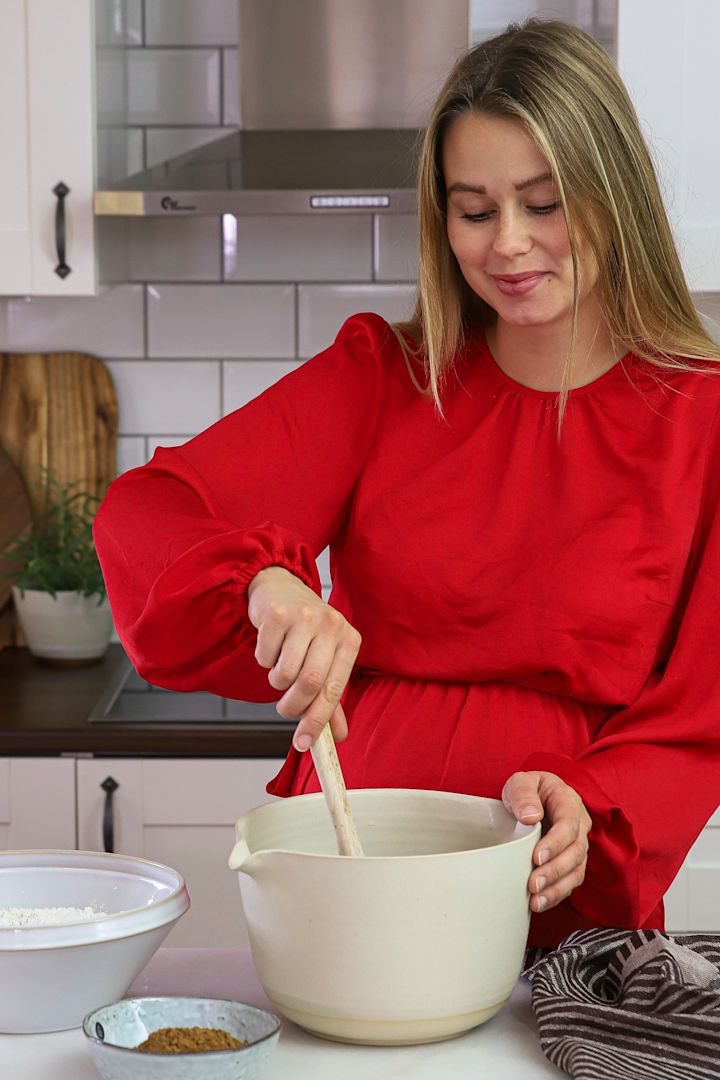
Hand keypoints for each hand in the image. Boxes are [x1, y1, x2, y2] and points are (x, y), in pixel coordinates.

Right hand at [247, 566, 361, 751]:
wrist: (279, 588)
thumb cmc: (305, 630)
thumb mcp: (325, 660)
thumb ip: (331, 698)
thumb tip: (337, 737)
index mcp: (349, 639)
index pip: (335, 690)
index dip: (318, 720)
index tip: (304, 743)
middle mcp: (331, 625)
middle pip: (309, 683)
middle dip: (293, 706)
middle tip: (285, 710)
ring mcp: (304, 617)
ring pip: (285, 674)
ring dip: (276, 682)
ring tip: (280, 668)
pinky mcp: (276, 614)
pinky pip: (265, 657)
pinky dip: (264, 661)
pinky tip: (271, 646)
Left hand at [501, 770, 591, 913]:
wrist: (534, 799)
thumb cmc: (528, 791)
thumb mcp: (521, 782)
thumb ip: (523, 794)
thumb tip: (530, 816)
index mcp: (568, 801)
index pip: (568, 825)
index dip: (555, 843)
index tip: (536, 858)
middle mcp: (580, 824)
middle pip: (576, 852)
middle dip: (555, 871)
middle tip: (533, 884)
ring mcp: (578, 845)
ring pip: (577, 871)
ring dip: (557, 888)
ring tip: (535, 901)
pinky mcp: (572, 862)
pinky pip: (571, 881)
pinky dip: (557, 894)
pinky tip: (540, 903)